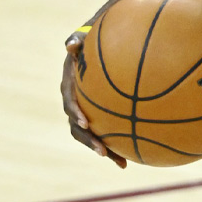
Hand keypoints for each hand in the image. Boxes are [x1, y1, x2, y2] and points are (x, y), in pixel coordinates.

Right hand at [62, 29, 125, 168]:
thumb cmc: (92, 41)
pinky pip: (105, 134)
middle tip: (102, 152)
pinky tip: (132, 159)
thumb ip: (77, 39)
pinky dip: (117, 147)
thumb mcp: (84, 37)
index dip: (76, 114)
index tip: (87, 123)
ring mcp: (86, 112)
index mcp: (70, 87)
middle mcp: (75, 103)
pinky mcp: (99, 117)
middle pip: (78, 128)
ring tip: (121, 164)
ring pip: (91, 136)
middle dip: (90, 141)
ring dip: (104, 150)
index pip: (69, 103)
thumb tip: (69, 45)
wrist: (97, 49)